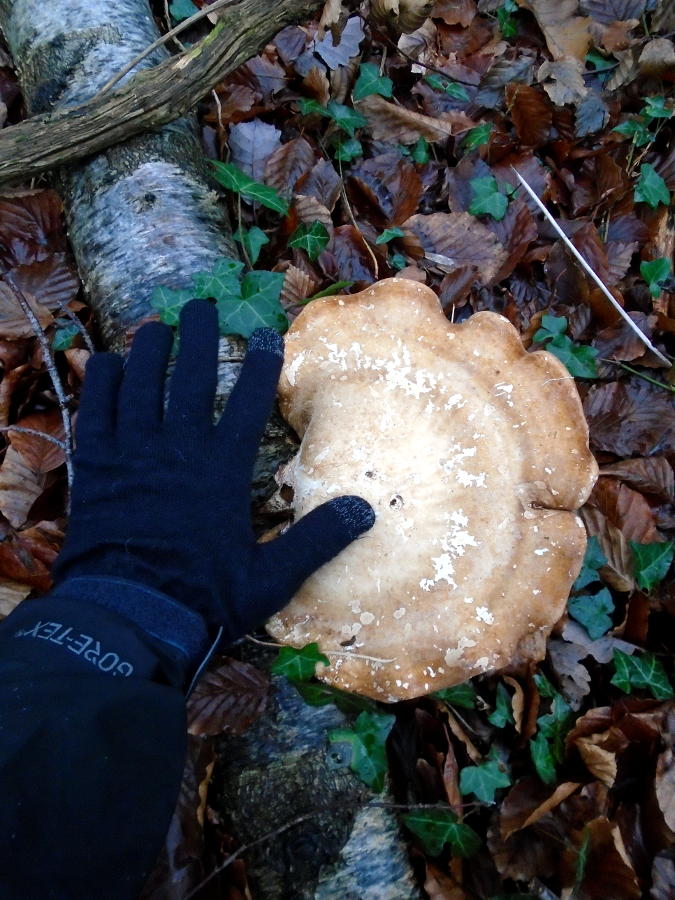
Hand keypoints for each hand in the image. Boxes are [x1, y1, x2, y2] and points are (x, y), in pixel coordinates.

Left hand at [52, 299, 374, 641]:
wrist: (129, 618)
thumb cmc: (203, 598)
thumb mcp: (271, 577)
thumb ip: (317, 540)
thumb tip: (368, 511)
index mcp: (222, 469)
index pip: (248, 402)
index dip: (260, 363)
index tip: (266, 333)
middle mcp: (179, 449)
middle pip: (190, 377)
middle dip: (199, 336)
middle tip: (201, 305)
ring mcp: (133, 454)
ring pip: (141, 384)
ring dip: (150, 351)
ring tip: (157, 326)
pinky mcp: (95, 467)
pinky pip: (97, 411)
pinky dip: (103, 383)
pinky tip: (108, 364)